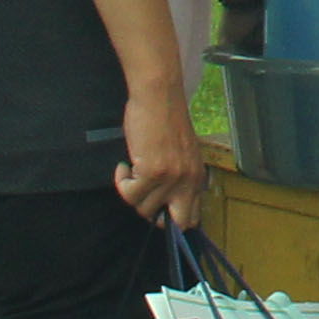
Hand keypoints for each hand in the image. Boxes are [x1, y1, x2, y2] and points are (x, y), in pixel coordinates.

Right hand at [119, 82, 204, 232]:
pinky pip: (130, 192)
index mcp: (197, 177)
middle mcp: (188, 180)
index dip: (171, 217)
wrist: (159, 96)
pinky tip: (124, 165)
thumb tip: (163, 200)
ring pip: (144, 207)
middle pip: (176, 223)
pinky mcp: (153, 171)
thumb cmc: (166, 119)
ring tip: (131, 170)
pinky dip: (121, 182)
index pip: (192, 217)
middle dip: (154, 215)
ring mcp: (172, 178)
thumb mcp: (181, 153)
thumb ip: (178, 177)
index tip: (156, 204)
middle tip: (142, 194)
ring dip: (132, 192)